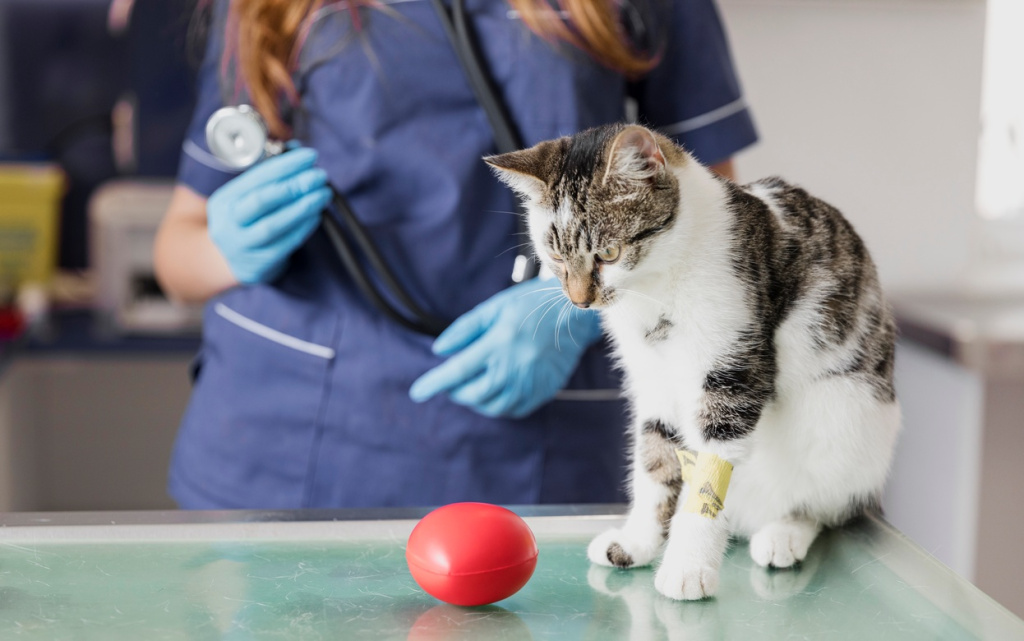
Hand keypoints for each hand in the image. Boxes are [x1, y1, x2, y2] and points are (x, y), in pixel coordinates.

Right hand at [207, 146, 332, 283]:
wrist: (229, 262)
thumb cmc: (246, 220)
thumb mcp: (247, 197)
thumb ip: (270, 176)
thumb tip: (298, 150)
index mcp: (224, 200)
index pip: (256, 178)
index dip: (284, 165)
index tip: (309, 156)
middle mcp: (228, 223)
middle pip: (261, 201)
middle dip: (294, 185)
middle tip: (319, 176)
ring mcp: (242, 246)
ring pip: (273, 225)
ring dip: (303, 208)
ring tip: (324, 194)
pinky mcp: (259, 264)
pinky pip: (285, 244)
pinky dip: (303, 228)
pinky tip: (316, 215)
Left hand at [409, 277, 602, 417]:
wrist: (574, 315)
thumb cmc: (530, 306)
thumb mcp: (494, 308)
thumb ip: (464, 329)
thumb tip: (439, 350)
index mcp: (499, 344)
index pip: (458, 371)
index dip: (434, 383)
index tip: (417, 392)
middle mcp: (514, 368)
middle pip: (473, 394)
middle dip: (455, 391)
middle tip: (451, 382)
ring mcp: (530, 383)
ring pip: (492, 407)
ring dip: (475, 400)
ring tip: (472, 386)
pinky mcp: (543, 392)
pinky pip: (513, 410)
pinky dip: (498, 406)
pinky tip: (495, 391)